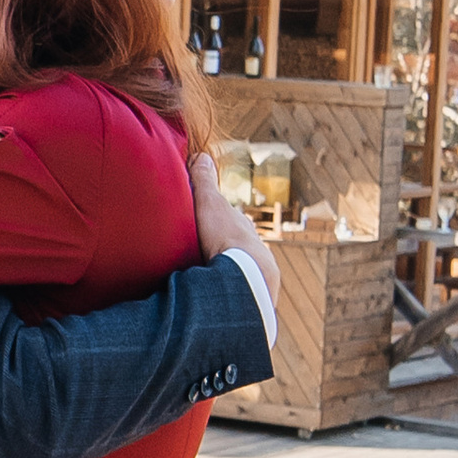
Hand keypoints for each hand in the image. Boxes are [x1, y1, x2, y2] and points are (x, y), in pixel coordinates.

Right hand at [192, 151, 277, 304]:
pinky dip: (230, 295)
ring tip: (207, 284)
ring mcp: (256, 275)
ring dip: (226, 276)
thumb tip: (201, 155)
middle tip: (202, 257)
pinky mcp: (254, 298)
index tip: (204, 227)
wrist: (249, 278)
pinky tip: (218, 302)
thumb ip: (203, 182)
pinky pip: (240, 294)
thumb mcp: (209, 204)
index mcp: (244, 231)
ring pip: (240, 272)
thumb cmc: (227, 239)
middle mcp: (254, 251)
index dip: (218, 223)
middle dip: (223, 251)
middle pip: (236, 249)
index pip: (232, 224)